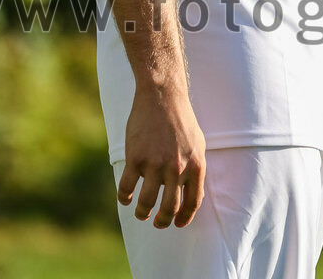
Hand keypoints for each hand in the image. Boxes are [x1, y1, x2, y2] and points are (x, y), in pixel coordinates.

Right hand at [117, 85, 206, 227]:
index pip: (193, 202)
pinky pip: (126, 189)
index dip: (184, 218)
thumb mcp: (198, 144)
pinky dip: (124, 199)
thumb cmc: (181, 120)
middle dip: (162, 222)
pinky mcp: (136, 158)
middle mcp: (177, 168)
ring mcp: (155, 164)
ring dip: (142, 213)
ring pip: (146, 203)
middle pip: (169, 208)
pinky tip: (126, 198)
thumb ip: (194, 169)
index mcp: (196, 164)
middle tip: (157, 223)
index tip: (177, 224)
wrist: (162, 96)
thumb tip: (192, 195)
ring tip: (141, 212)